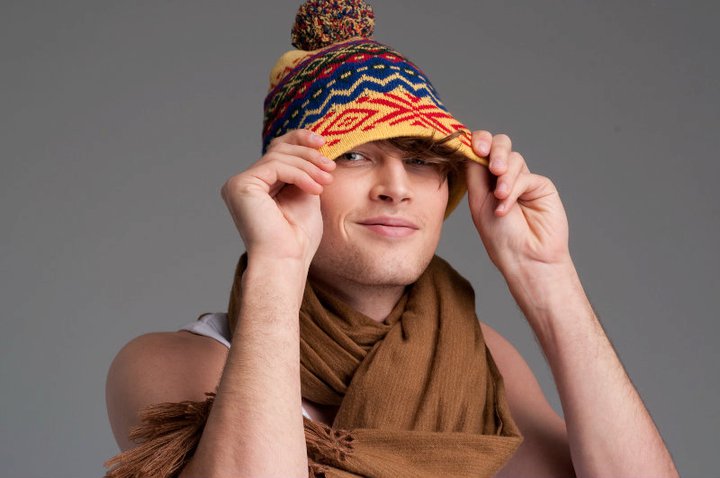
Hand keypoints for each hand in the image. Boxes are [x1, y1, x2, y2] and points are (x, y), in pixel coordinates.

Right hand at [220, 129, 335, 266]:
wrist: (286, 262)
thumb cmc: (297, 239)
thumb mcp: (306, 195)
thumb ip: (305, 172)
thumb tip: (314, 148)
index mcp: (258, 184)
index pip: (277, 150)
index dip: (299, 140)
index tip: (324, 142)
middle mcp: (244, 182)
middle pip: (278, 149)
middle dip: (308, 154)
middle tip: (330, 167)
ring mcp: (239, 183)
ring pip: (279, 155)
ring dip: (308, 165)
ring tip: (327, 180)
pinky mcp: (241, 186)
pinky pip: (275, 166)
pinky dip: (300, 174)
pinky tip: (315, 188)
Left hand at [466, 131, 571, 279]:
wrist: (524, 257)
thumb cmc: (499, 237)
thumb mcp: (478, 202)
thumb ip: (475, 173)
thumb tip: (469, 145)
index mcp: (484, 180)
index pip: (479, 150)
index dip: (476, 142)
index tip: (474, 148)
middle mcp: (503, 177)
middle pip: (498, 144)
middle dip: (494, 148)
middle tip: (490, 162)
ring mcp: (522, 180)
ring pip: (512, 158)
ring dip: (504, 176)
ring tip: (500, 197)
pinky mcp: (540, 185)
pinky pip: (526, 175)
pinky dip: (514, 189)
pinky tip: (506, 207)